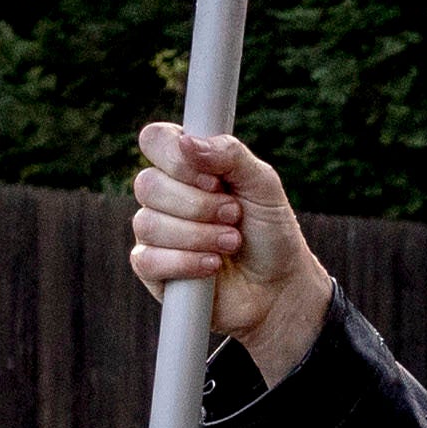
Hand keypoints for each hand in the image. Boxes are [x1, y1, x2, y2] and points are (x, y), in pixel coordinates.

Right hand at [131, 118, 332, 386]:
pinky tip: (213, 266)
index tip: (214, 179)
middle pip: (147, 184)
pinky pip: (147, 260)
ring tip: (231, 242)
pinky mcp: (152, 269)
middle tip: (233, 215)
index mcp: (187, 165)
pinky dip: (186, 262)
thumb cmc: (270, 232)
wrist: (279, 287)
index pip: (155, 140)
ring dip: (199, 235)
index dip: (178, 158)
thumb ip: (230, 155)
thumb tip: (187, 141)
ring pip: (148, 223)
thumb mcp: (263, 185)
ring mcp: (154, 232)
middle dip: (198, 204)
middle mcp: (164, 195)